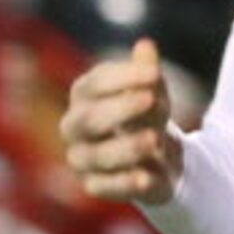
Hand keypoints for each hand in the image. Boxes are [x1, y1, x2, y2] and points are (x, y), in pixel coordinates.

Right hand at [61, 38, 182, 204]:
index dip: (123, 78)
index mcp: (84, 96)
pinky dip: (124, 183)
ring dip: (127, 147)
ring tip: (155, 140)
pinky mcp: (93, 185)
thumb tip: (145, 46)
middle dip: (120, 109)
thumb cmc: (148, 115)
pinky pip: (102, 187)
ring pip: (95, 156)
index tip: (155, 74)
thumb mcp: (153, 91)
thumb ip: (148, 73)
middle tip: (149, 100)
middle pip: (88, 119)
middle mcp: (75, 126)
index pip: (94, 84)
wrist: (158, 156)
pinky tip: (146, 178)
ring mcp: (81, 157)